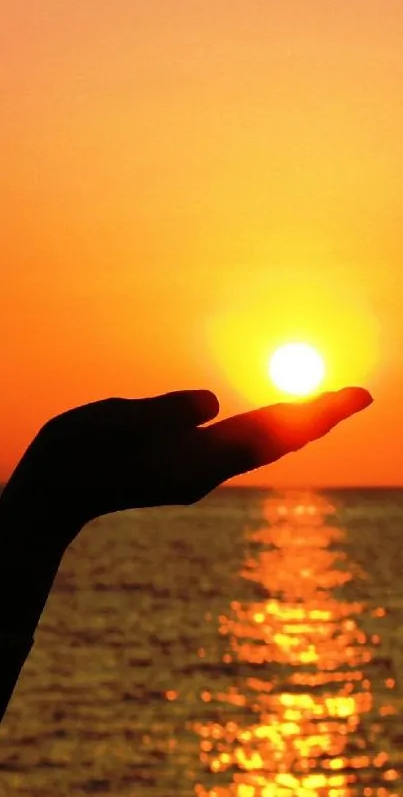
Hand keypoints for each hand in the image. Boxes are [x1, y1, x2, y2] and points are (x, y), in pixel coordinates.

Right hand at [1, 387, 371, 548]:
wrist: (54, 498)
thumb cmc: (72, 458)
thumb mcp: (108, 425)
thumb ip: (161, 413)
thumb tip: (213, 402)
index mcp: (191, 460)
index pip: (267, 433)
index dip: (312, 413)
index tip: (355, 396)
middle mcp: (203, 470)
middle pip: (272, 442)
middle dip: (315, 418)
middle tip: (358, 396)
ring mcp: (195, 472)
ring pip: (258, 446)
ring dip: (294, 425)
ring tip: (328, 407)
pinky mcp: (184, 468)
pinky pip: (238, 446)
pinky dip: (265, 430)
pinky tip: (273, 422)